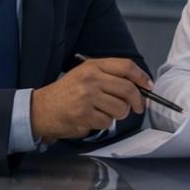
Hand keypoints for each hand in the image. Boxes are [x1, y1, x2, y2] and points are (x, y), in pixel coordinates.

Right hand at [31, 57, 149, 139]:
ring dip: (118, 115)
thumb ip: (108, 76)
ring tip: (105, 112)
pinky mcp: (84, 115)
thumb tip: (138, 86)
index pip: (126, 67)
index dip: (142, 77)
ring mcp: (87, 97)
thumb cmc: (65, 93)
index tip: (148, 86)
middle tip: (137, 107)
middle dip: (137, 101)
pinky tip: (93, 119)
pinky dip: (104, 124)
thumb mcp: (84, 74)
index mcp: (92, 66)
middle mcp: (91, 79)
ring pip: (121, 109)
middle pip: (128, 89)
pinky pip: (107, 122)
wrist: (40, 109)